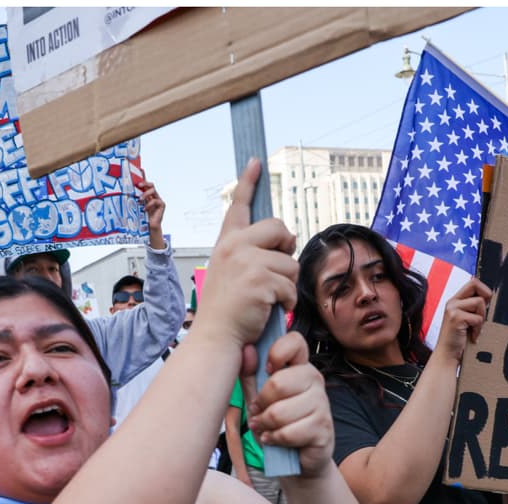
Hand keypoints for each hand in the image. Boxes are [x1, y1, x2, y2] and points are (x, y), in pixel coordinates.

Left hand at [137, 179, 164, 233]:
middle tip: (138, 185)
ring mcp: (158, 200)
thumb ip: (133, 201)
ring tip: (140, 199)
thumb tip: (123, 196)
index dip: (142, 180)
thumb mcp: (136, 208)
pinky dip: (149, 204)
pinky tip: (145, 209)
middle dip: (145, 183)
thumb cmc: (142, 218)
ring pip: (153, 190)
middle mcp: (153, 196)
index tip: (137, 177)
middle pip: (151, 185)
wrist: (149, 228)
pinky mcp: (162, 205)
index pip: (145, 185)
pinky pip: (155, 200)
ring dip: (145, 194)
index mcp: (147, 196)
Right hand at [196, 158, 297, 347]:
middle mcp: (234, 246)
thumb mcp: (233, 272)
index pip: (239, 206)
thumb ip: (251, 252)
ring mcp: (247, 262)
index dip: (248, 182)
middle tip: (275, 271)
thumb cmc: (228, 309)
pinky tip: (270, 309)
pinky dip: (287, 302)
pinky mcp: (261, 280)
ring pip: (289, 263)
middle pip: (279, 228)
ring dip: (286, 285)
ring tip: (267, 299)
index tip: (255, 162)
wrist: (216, 338)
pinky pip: (291, 286)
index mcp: (227, 242)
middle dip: (286, 249)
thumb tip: (286, 239)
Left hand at [242, 332, 332, 478]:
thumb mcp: (257, 397)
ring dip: (266, 425)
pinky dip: (275, 439)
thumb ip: (250, 374)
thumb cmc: (275, 424)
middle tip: (259, 412)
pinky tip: (275, 440)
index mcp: (299, 367)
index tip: (268, 369)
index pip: (295, 341)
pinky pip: (289, 432)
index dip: (277, 351)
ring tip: (266, 428)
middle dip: (261, 403)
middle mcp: (314, 380)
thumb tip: (246, 349)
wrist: (294, 460)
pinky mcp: (324, 428)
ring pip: (281, 412)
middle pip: (279, 382)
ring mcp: (322, 404)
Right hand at [434, 278, 492, 361]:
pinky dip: (478, 329)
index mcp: (455, 300)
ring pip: (479, 303)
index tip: (486, 305)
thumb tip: (490, 296)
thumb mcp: (466, 319)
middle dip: (485, 297)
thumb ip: (473, 307)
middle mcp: (452, 302)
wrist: (447, 354)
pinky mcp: (455, 318)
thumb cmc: (459, 339)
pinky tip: (472, 336)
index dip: (484, 290)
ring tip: (474, 329)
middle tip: (482, 314)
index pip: (473, 282)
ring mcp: (452, 309)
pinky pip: (477, 318)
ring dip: (481, 318)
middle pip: (475, 284)